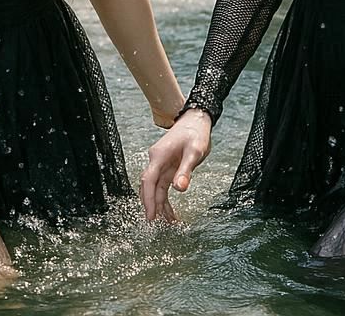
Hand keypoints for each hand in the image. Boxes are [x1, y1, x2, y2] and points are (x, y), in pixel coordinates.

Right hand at [140, 108, 211, 222]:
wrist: (196, 120)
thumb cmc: (195, 133)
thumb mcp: (194, 151)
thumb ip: (186, 170)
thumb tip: (179, 189)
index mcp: (159, 155)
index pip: (148, 180)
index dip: (148, 199)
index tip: (150, 216)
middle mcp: (157, 160)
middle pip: (149, 186)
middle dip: (151, 205)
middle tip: (156, 223)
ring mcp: (161, 163)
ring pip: (156, 187)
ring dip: (159, 204)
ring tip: (167, 221)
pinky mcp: (168, 166)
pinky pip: (162, 185)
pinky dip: (164, 198)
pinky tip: (169, 210)